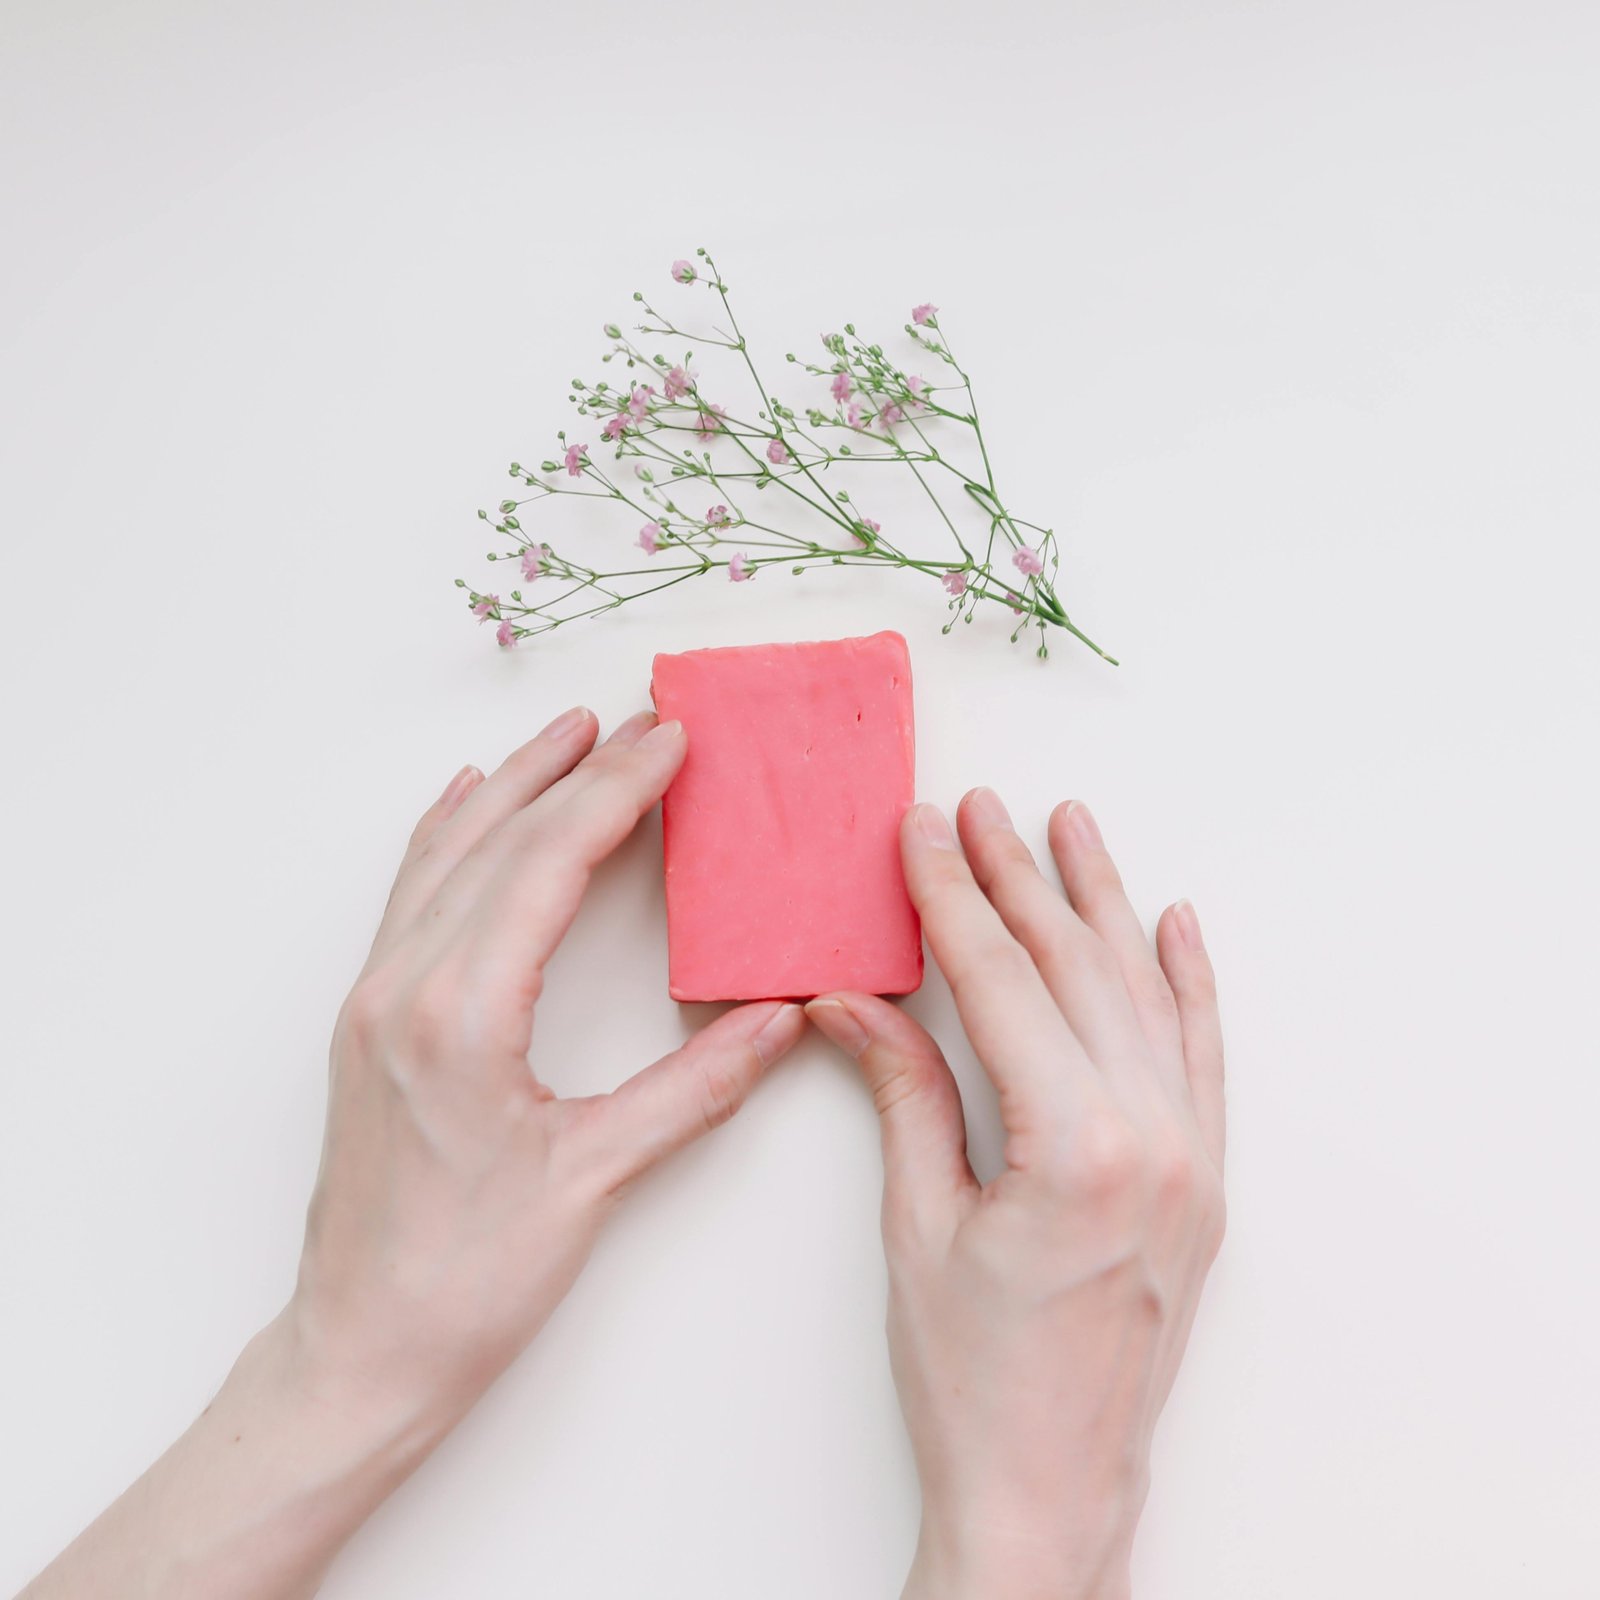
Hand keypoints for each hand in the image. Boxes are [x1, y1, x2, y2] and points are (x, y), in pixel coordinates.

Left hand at [290, 705, 803, 1429]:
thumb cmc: (466, 1280)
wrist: (361, 1349)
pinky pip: (409, 893)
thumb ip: (692, 1089)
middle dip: (576, 769)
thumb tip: (778, 1019)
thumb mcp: (593, 1178)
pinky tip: (464, 800)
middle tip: (643, 718)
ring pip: (445, 854)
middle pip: (498, 839)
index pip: (548, 862)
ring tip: (567, 732)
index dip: (617, 791)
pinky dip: (446, 833)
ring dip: (512, 785)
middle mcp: (403, 985)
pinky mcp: (367, 1017)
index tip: (670, 737)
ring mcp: (374, 997)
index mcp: (459, 1012)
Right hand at [806, 791, 1224, 1599]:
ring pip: (1144, 995)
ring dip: (1102, 903)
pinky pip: (1204, 1056)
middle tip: (979, 810)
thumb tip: (854, 1001)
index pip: (1001, 982)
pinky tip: (1174, 923)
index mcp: (1077, 1146)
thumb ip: (903, 1092)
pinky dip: (1190, 983)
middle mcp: (1155, 1139)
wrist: (1050, 1491)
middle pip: (1075, 970)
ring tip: (1072, 826)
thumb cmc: (973, 1378)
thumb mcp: (920, 1226)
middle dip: (1019, 878)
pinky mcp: (1204, 1181)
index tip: (923, 832)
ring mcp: (1192, 1159)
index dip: (952, 897)